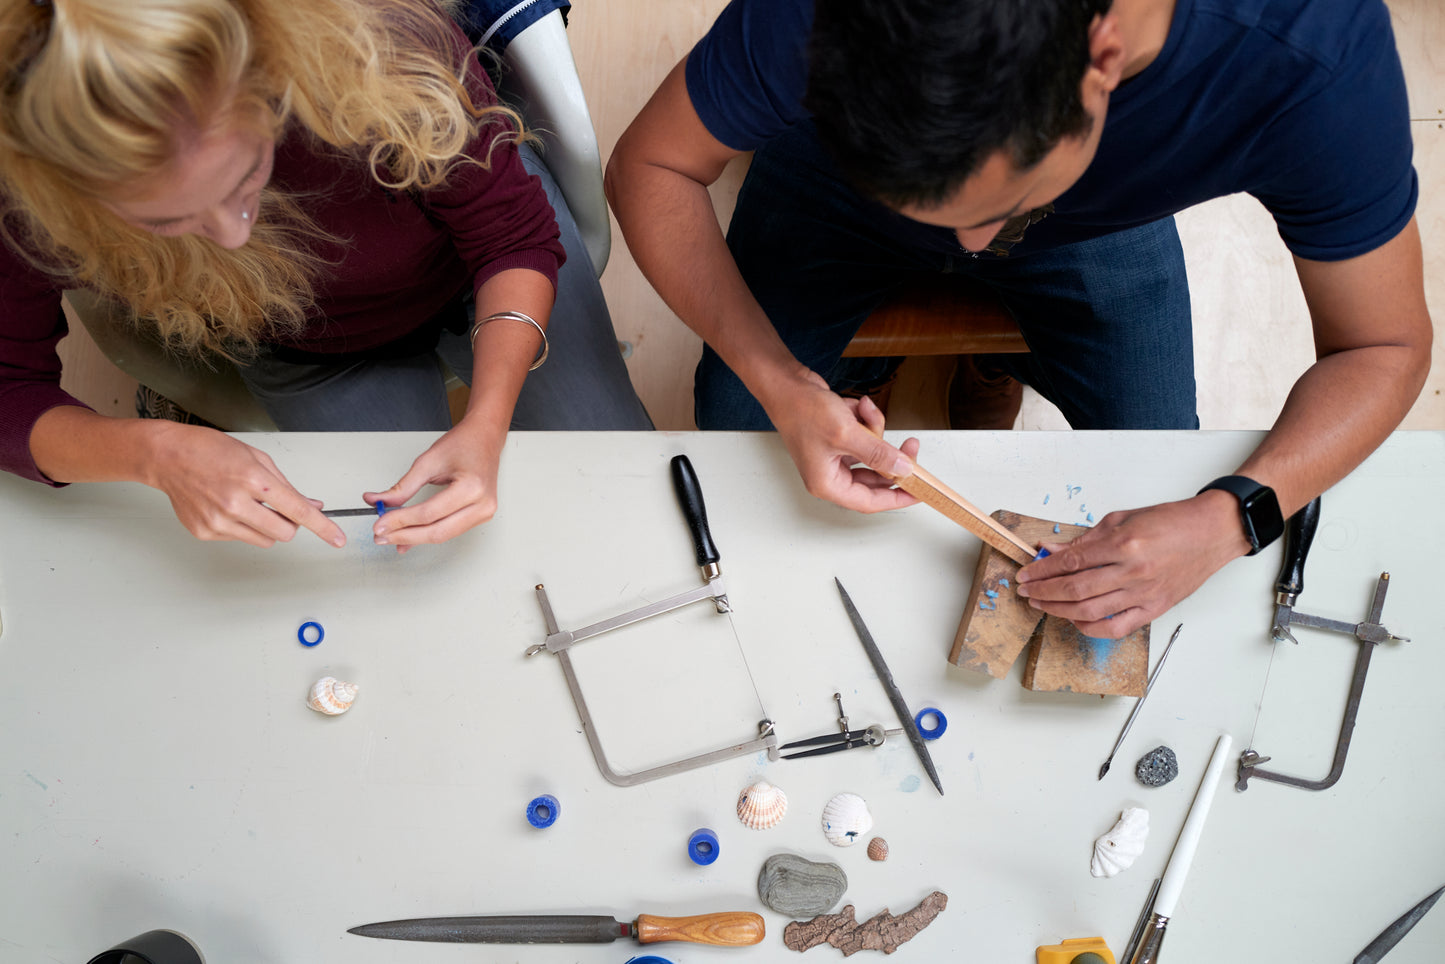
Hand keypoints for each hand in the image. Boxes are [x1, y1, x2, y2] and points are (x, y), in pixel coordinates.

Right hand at [149, 424, 345, 547]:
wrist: (167, 457)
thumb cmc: (211, 450)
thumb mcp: (257, 459)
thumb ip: (287, 486)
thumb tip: (312, 505)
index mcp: (254, 480)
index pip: (298, 511)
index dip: (322, 527)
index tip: (338, 539)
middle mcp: (236, 504)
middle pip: (284, 534)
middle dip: (289, 524)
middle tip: (277, 508)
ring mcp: (218, 521)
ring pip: (264, 541)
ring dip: (266, 527)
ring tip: (247, 504)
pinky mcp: (205, 532)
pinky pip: (239, 539)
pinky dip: (241, 527)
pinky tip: (224, 507)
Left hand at [362, 416, 503, 550]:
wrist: (485, 437)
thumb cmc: (463, 443)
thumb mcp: (428, 462)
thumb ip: (402, 487)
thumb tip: (378, 501)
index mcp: (471, 487)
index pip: (428, 513)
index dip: (400, 521)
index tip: (380, 523)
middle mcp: (482, 504)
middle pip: (436, 532)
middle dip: (405, 535)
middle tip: (381, 536)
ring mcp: (484, 513)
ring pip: (443, 536)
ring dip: (414, 538)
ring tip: (391, 537)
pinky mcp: (481, 517)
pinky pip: (450, 532)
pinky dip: (427, 534)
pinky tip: (410, 537)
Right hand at [766, 370, 919, 512]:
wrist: (786, 384)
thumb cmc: (801, 411)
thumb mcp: (846, 434)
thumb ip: (878, 454)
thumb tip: (902, 468)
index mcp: (827, 483)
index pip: (869, 501)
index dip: (896, 498)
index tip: (918, 492)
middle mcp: (830, 473)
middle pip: (874, 476)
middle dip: (891, 456)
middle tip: (910, 446)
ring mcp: (834, 456)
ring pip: (872, 452)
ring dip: (875, 430)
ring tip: (865, 411)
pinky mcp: (838, 439)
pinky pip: (865, 436)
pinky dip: (865, 420)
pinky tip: (856, 406)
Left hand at [1013, 492, 1248, 636]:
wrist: (1212, 533)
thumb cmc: (1170, 522)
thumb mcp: (1122, 519)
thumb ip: (1085, 539)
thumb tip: (1052, 550)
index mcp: (1123, 544)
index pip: (1071, 562)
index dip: (1042, 570)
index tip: (1026, 574)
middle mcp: (1132, 571)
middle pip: (1075, 589)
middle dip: (1043, 591)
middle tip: (1026, 591)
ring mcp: (1144, 593)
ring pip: (1090, 611)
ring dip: (1059, 610)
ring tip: (1042, 604)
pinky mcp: (1154, 609)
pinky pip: (1116, 628)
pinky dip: (1090, 628)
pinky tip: (1075, 620)